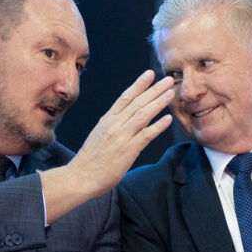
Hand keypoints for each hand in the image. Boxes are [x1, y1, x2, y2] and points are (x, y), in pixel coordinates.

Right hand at [40, 70, 172, 221]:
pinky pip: (145, 135)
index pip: (125, 97)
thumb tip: (130, 119)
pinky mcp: (127, 151)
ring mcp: (121, 137)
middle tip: (168, 79)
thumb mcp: (100, 136)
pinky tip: (168, 119)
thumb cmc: (90, 160)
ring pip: (143, 115)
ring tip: (171, 93)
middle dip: (154, 89)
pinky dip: (157, 126)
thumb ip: (114, 126)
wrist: (80, 177)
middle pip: (137, 102)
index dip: (139, 84)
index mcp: (107, 120)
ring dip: (159, 103)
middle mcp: (114, 125)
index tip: (150, 74)